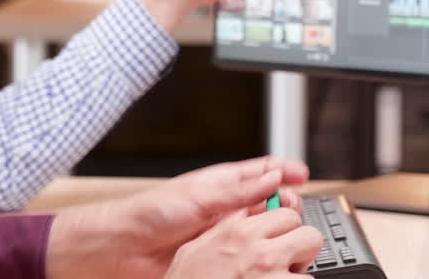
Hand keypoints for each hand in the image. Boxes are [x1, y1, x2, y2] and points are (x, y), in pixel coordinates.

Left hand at [46, 157, 318, 278]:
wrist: (126, 248)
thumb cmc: (151, 213)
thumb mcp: (201, 196)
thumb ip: (239, 190)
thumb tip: (273, 176)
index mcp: (220, 184)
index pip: (260, 172)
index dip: (283, 170)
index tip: (302, 174)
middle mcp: (224, 207)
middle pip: (268, 201)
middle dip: (286, 202)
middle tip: (295, 208)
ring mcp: (222, 232)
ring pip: (261, 228)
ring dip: (275, 228)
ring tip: (286, 231)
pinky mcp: (218, 256)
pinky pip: (246, 254)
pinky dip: (260, 252)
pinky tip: (267, 254)